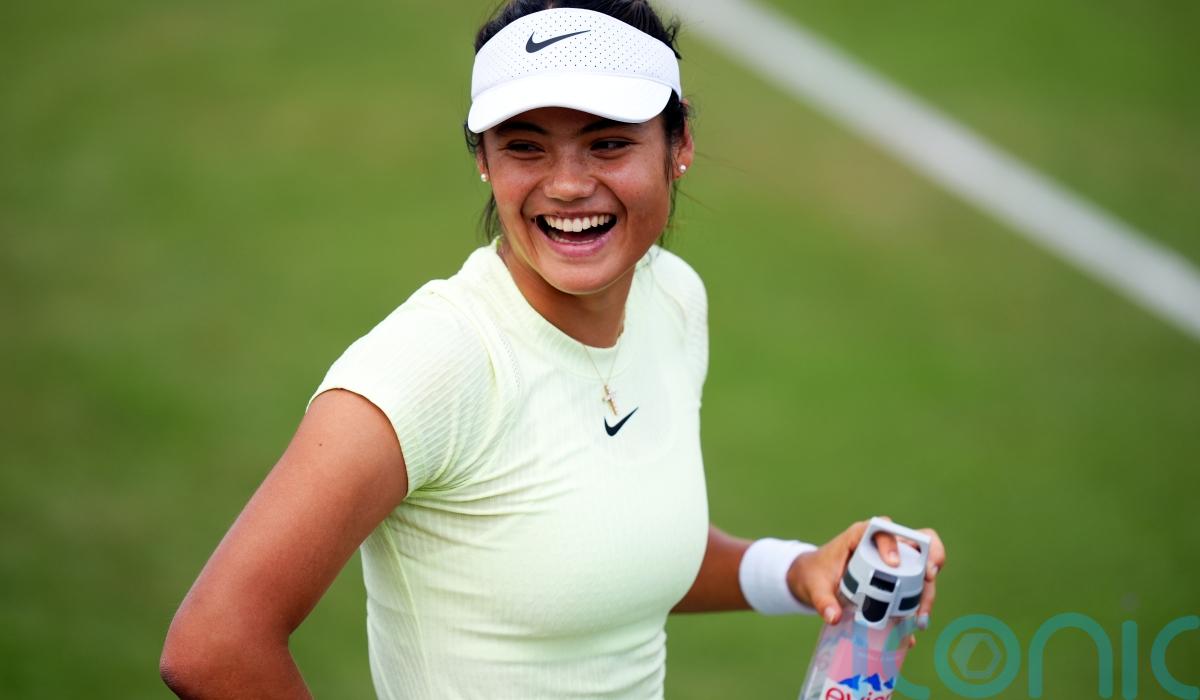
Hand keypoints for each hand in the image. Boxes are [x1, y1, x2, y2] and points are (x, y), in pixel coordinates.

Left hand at [785, 517, 945, 646]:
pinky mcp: (897, 577)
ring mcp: (894, 560)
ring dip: (928, 588)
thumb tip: (833, 617)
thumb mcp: (814, 587)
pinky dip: (921, 602)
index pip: (882, 528)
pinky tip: (917, 623)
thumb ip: (822, 600)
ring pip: (923, 564)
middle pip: (915, 541)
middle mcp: (882, 544)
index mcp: (860, 536)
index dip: (892, 542)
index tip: (893, 564)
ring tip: (921, 617)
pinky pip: (917, 584)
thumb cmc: (814, 575)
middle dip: (931, 556)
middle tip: (930, 578)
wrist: (814, 581)